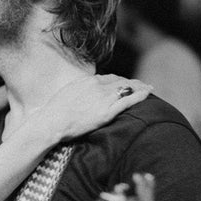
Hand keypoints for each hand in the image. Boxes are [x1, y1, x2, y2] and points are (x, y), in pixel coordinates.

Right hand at [23, 75, 151, 141]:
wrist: (51, 122)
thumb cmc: (53, 113)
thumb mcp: (65, 94)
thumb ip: (77, 92)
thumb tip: (80, 94)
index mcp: (86, 81)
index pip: (107, 78)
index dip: (118, 80)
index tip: (124, 82)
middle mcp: (96, 86)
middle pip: (120, 81)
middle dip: (132, 82)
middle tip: (141, 84)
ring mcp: (103, 98)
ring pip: (127, 88)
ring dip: (140, 87)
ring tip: (148, 88)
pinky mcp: (107, 112)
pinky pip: (128, 100)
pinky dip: (140, 95)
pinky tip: (148, 93)